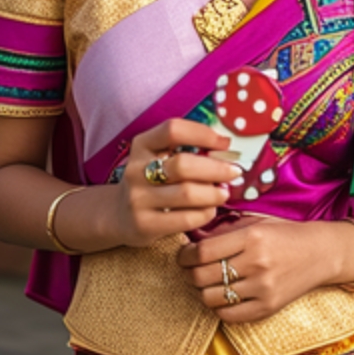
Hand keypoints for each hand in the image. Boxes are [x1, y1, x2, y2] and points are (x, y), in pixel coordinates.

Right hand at [112, 119, 240, 247]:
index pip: (173, 130)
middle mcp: (136, 169)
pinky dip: (205, 213)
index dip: (202, 133)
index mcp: (142, 144)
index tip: (225, 143)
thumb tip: (226, 147)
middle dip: (216, 168)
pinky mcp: (144, 225)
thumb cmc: (151, 180)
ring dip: (214, 193)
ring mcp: (137, 198)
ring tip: (224, 193)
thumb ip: (186, 150)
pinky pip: (185, 219)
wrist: (118, 214)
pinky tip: (210, 209)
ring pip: (187, 193)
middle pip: (183, 164)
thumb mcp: (159, 157)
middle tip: (234, 172)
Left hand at [177, 217, 353, 321]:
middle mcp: (256, 263)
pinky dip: (219, 308)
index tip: (183, 254)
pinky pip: (229, 316)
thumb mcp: (256, 222)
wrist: (320, 253)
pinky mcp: (267, 307)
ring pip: (212, 298)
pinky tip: (222, 296)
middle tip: (190, 268)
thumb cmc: (285, 233)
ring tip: (205, 282)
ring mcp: (262, 288)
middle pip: (203, 276)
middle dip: (189, 273)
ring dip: (202, 291)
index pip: (203, 251)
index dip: (185, 255)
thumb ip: (225, 230)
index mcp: (252, 237)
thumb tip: (193, 238)